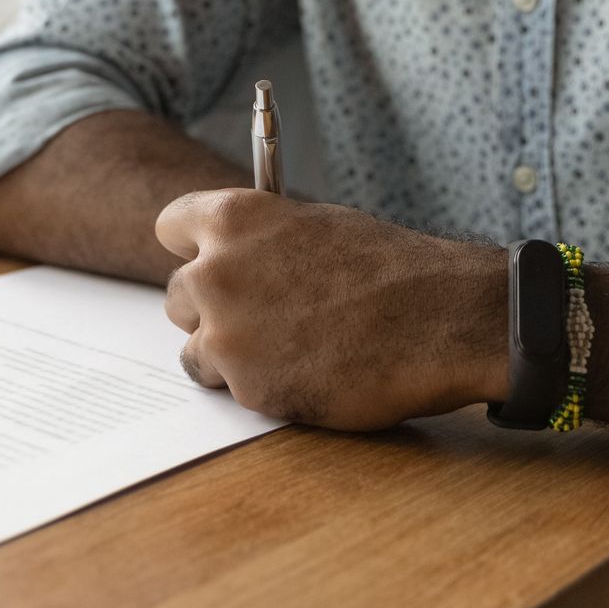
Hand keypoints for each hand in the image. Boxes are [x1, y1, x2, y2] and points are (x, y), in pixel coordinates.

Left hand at [156, 190, 506, 429]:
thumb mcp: (314, 225)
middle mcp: (215, 272)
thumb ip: (260, 241)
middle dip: (211, 308)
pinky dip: (259, 385)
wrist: (438, 320)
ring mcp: (226, 333)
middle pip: (177, 296)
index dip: (193, 247)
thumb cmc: (388, 269)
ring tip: (286, 349)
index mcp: (233, 219)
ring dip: (228, 353)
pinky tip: (304, 372)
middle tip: (262, 317)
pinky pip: (229, 388)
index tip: (211, 261)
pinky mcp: (245, 386)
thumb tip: (234, 257)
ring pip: (195, 348)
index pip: (170, 227)